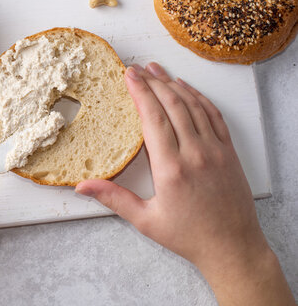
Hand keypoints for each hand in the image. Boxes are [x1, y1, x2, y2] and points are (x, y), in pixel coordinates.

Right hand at [76, 63, 294, 305]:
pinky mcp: (229, 152)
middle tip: (138, 67)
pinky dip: (200, 98)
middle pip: (173, 105)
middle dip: (153, 82)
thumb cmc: (188, 236)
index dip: (140, 92)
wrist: (232, 247)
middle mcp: (195, 153)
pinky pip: (214, 116)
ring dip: (175, 84)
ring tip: (158, 70)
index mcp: (172, 168)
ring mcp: (215, 150)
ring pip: (194, 106)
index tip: (130, 75)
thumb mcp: (145, 220)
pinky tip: (188, 89)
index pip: (154, 118)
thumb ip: (113, 198)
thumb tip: (82, 187)